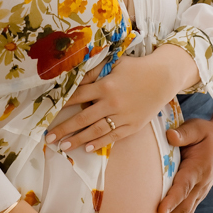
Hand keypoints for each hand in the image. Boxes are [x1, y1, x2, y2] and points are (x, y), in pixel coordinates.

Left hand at [45, 45, 198, 153]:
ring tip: (64, 146)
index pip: (78, 96)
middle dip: (64, 128)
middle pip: (83, 118)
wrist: (163, 77)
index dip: (62, 105)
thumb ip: (95, 73)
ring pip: (96, 130)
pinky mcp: (133, 125)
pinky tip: (87, 148)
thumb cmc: (136, 68)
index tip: (49, 113)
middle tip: (50, 138)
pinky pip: (114, 136)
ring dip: (78, 139)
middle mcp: (112, 102)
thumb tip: (76, 80)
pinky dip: (100, 143)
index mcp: (105, 85)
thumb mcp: (115, 64)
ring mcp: (123, 116)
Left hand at [149, 116, 212, 212]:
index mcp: (197, 169)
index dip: (172, 199)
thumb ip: (184, 133)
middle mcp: (199, 186)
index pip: (183, 186)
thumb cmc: (208, 134)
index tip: (159, 211)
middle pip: (183, 210)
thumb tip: (170, 136)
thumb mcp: (198, 128)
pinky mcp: (197, 196)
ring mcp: (199, 193)